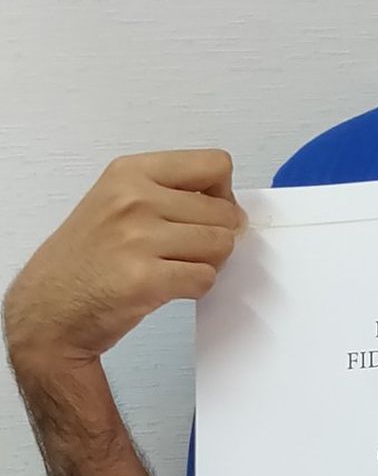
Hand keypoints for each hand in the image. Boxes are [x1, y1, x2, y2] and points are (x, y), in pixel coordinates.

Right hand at [3, 150, 247, 377]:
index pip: (214, 165)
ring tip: (175, 269)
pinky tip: (167, 288)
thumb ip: (170, 195)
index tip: (207, 214)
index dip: (223, 194)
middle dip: (217, 236)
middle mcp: (134, 199)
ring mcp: (138, 238)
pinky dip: (196, 288)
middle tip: (186, 252)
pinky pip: (205, 278)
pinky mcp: (145, 279)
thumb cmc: (84, 261)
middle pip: (224, 211)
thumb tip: (232, 210)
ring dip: (209, 263)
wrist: (48, 310)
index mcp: (130, 172)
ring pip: (221, 245)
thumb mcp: (116, 203)